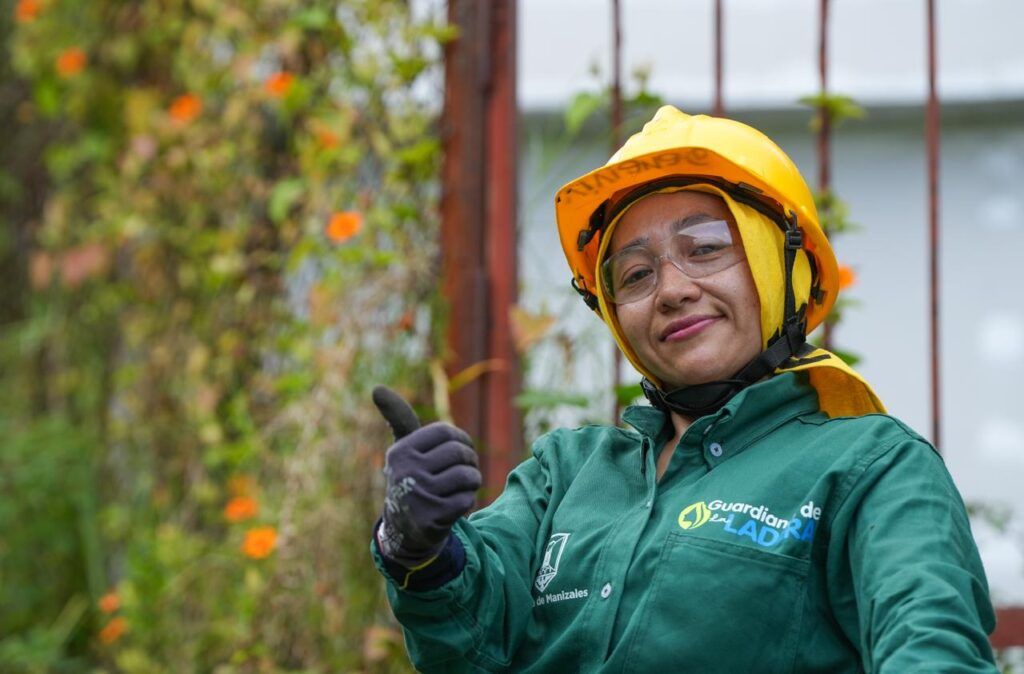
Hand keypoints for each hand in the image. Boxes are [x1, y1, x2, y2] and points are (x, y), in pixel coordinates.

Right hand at [372, 386, 481, 567]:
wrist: (405, 530)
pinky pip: (468, 499)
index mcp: (401, 451)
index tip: (461, 450)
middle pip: (459, 452)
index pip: (446, 432)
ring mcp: (419, 495)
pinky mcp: (432, 517)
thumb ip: (398, 419)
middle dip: (470, 461)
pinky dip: (467, 501)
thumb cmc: (411, 479)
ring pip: (468, 476)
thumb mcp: (403, 450)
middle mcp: (406, 471)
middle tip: (466, 470)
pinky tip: (453, 506)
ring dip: (472, 482)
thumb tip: (376, 388)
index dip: (461, 439)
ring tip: (461, 487)